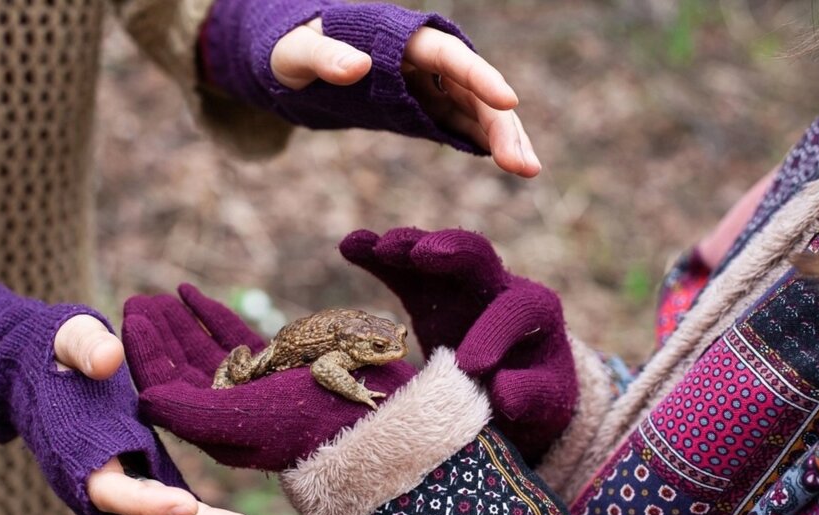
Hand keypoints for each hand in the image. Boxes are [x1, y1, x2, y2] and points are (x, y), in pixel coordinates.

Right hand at [54, 315, 258, 514]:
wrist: (42, 373)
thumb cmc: (57, 353)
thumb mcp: (69, 339)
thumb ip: (86, 347)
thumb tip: (108, 359)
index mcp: (78, 456)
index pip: (114, 490)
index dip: (150, 500)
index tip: (189, 506)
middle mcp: (96, 486)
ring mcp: (118, 493)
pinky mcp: (138, 486)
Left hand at [121, 285, 415, 471]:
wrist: (373, 418)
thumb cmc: (307, 424)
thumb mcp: (240, 420)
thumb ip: (188, 411)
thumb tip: (141, 397)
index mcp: (214, 428)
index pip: (166, 386)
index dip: (145, 352)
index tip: (130, 316)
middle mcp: (229, 409)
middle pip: (181, 365)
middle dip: (159, 333)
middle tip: (137, 300)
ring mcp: (253, 387)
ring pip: (204, 349)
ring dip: (180, 321)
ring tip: (160, 294)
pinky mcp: (275, 366)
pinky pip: (233, 337)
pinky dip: (210, 315)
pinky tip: (191, 293)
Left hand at [271, 19, 540, 177]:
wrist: (295, 64)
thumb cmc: (291, 51)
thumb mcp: (296, 55)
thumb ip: (323, 58)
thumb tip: (357, 67)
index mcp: (401, 40)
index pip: (449, 57)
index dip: (480, 77)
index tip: (508, 101)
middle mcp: (424, 61)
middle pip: (475, 89)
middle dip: (504, 125)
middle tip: (525, 166)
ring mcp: (427, 86)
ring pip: (476, 109)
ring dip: (503, 138)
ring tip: (527, 170)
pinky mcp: (423, 109)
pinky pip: (460, 124)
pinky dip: (482, 141)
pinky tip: (504, 163)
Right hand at [339, 228, 575, 462]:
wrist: (515, 387)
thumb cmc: (534, 394)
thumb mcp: (544, 401)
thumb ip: (530, 395)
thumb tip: (504, 392)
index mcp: (533, 310)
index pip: (515, 311)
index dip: (493, 334)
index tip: (470, 366)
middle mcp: (496, 286)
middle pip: (477, 257)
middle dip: (452, 252)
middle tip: (423, 256)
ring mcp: (458, 286)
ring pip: (434, 254)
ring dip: (408, 247)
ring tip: (382, 248)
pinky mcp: (427, 293)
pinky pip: (401, 270)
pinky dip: (376, 256)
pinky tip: (350, 246)